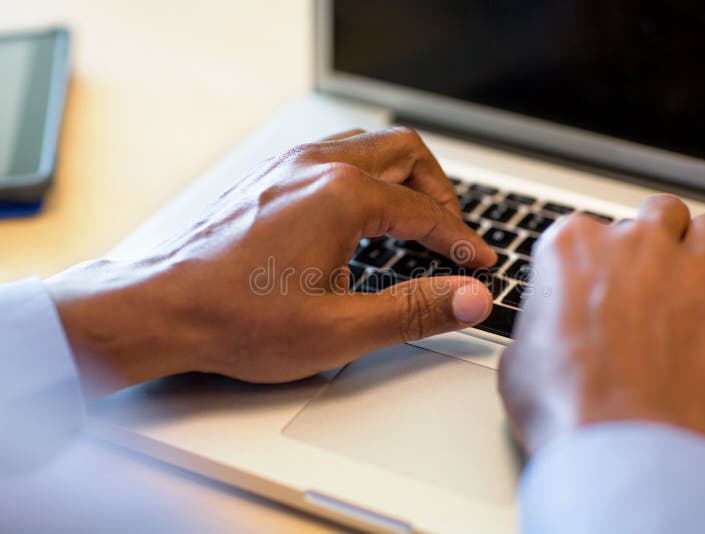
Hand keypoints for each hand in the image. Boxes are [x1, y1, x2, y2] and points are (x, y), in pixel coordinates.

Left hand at [48, 127, 496, 399]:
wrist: (162, 308)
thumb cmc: (236, 319)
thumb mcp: (339, 329)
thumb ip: (414, 310)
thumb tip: (470, 299)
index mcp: (340, 196)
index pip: (426, 212)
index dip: (461, 241)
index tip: (479, 264)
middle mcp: (316, 167)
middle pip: (406, 153)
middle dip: (440, 193)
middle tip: (451, 235)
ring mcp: (290, 166)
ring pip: (370, 147)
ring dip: (404, 178)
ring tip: (416, 221)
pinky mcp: (271, 176)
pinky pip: (336, 155)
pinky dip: (368, 177)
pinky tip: (362, 216)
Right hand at [498, 195, 704, 452]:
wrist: (621, 445)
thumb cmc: (566, 403)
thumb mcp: (519, 357)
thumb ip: (540, 324)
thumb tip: (547, 333)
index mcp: (572, 247)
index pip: (583, 230)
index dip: (590, 261)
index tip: (591, 285)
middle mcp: (633, 244)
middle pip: (654, 215)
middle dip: (652, 241)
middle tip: (645, 277)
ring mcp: (689, 269)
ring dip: (702, 248)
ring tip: (692, 279)